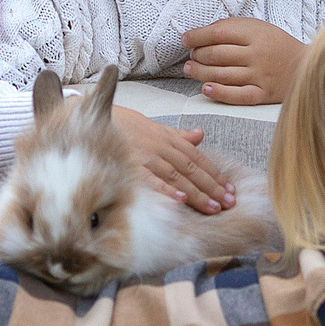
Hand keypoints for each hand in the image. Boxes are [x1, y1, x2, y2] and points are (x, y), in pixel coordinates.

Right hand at [113, 106, 236, 213]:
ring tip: (213, 207)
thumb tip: (200, 135)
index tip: (230, 189)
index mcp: (168, 138)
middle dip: (212, 187)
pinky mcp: (130, 166)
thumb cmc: (124, 126)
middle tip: (229, 203)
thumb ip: (178, 136)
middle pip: (191, 170)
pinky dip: (166, 191)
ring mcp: (146, 157)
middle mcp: (160, 147)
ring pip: (177, 177)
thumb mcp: (154, 127)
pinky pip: (151, 181)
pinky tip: (180, 202)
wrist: (94, 118)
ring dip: (196, 194)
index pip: (197, 158)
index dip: (215, 174)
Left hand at [182, 19, 305, 105]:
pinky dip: (219, 93)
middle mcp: (257, 55)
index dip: (197, 36)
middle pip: (217, 55)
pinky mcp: (262, 94)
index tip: (186, 39)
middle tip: (191, 56)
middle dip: (198, 55)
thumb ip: (232, 28)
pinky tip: (206, 89)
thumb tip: (201, 34)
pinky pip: (237, 95)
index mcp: (255, 34)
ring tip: (190, 70)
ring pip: (222, 75)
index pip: (218, 33)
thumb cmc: (275, 44)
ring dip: (201, 73)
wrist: (305, 66)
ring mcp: (260, 76)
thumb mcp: (258, 27)